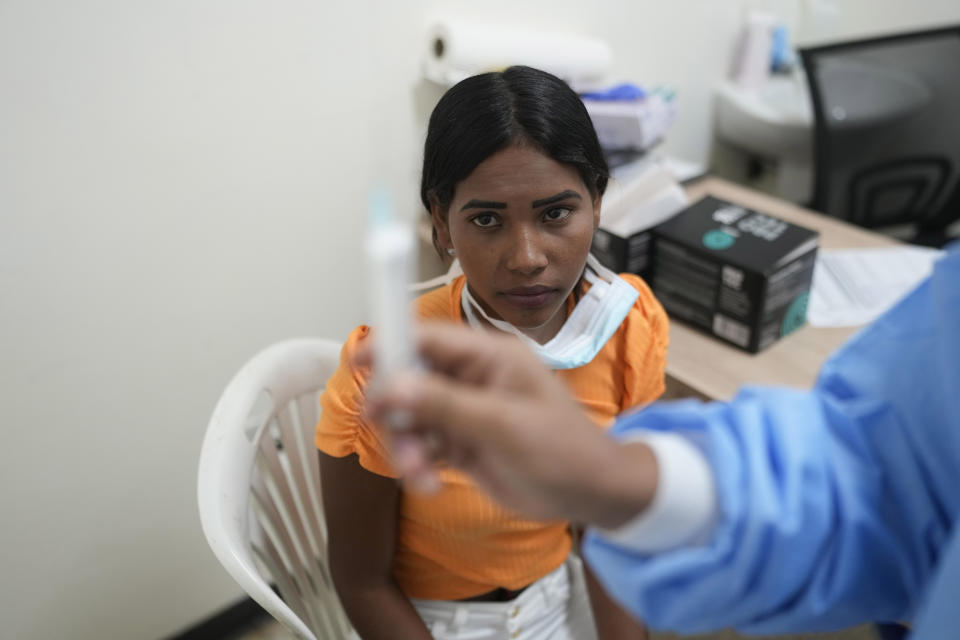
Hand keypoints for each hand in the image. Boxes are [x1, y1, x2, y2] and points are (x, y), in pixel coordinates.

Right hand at [360, 323, 656, 526]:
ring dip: (405, 446)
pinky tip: (431, 484)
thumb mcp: (504, 426)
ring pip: (410, 417)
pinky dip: (416, 464)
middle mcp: (472, 378)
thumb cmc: (564, 450)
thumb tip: (394, 386)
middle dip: (395, 410)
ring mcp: (464, 411)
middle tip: (389, 432)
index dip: (392, 344)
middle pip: (409, 379)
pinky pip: (420, 445)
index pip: (429, 337)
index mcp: (490, 356)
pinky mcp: (460, 441)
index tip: (360, 361)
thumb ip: (447, 405)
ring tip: (419, 473)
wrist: (590, 495)